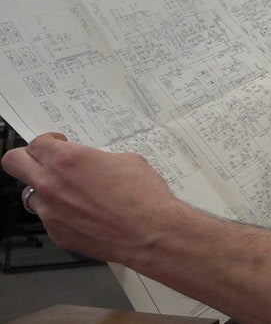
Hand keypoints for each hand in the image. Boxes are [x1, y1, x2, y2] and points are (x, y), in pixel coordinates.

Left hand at [1, 133, 179, 263]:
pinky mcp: (58, 234)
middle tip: (45, 161)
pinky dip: (63, 215)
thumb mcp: (127, 161)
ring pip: (32, 195)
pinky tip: (87, 215)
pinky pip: (50, 218)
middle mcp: (51, 184)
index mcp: (67, 159)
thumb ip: (99, 159)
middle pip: (14, 163)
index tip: (57, 144)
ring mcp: (51, 212)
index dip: (49, 142)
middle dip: (28, 158)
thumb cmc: (143, 196)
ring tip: (73, 194)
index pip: (36, 143)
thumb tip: (96, 164)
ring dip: (47, 191)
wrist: (151, 231)